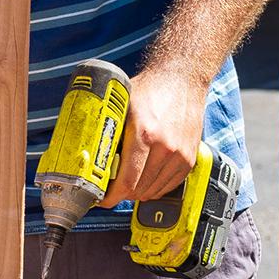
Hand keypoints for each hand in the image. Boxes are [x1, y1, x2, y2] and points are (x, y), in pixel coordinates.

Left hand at [104, 66, 209, 204]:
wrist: (183, 79)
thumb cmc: (151, 89)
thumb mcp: (122, 106)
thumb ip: (108, 132)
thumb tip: (88, 157)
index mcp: (144, 134)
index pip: (127, 182)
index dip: (111, 197)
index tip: (101, 198)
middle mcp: (165, 147)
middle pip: (138, 190)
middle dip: (121, 193)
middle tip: (110, 187)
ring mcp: (180, 155)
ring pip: (152, 191)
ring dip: (137, 191)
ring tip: (127, 181)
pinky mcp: (189, 159)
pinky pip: (167, 186)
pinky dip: (154, 187)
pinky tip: (144, 177)